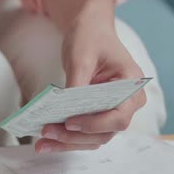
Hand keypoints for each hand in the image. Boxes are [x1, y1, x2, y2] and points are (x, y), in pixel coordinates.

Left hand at [36, 2, 145, 152]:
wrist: (90, 30)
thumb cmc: (91, 38)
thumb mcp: (82, 57)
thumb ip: (77, 85)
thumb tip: (64, 111)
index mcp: (131, 85)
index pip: (119, 116)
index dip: (95, 124)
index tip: (70, 122)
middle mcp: (127, 103)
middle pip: (104, 132)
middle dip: (74, 136)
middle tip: (47, 132)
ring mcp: (113, 111)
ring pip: (93, 138)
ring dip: (67, 143)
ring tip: (42, 143)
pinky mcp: (97, 116)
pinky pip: (84, 133)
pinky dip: (66, 139)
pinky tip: (46, 141)